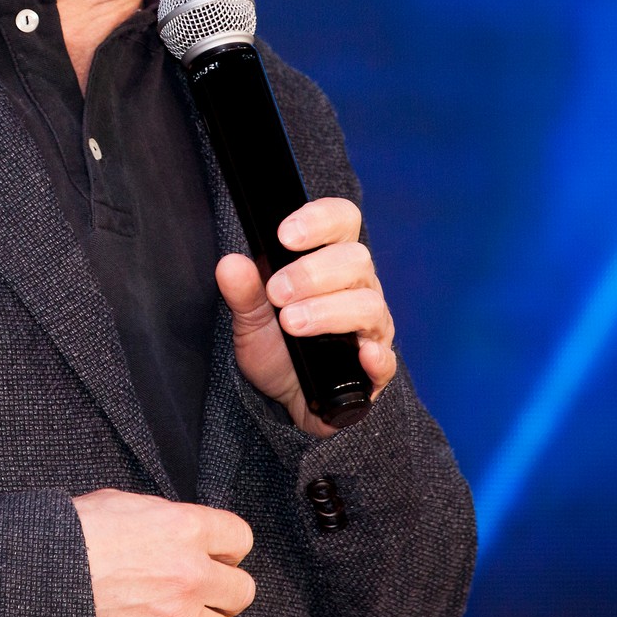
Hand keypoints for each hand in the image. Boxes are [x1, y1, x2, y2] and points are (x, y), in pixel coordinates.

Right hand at [71, 488, 254, 616]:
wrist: (36, 574)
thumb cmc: (72, 534)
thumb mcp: (121, 503)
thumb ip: (159, 517)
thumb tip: (170, 527)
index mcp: (184, 527)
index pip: (239, 537)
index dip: (229, 548)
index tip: (220, 556)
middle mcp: (189, 573)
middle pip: (242, 591)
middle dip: (225, 594)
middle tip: (207, 596)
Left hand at [216, 196, 396, 437]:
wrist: (285, 397)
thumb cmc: (277, 345)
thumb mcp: (250, 318)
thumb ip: (243, 291)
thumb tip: (230, 264)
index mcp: (331, 261)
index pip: (342, 220)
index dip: (319, 220)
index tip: (285, 235)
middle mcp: (358, 287)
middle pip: (355, 260)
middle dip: (312, 273)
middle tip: (276, 293)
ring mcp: (371, 327)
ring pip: (367, 305)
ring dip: (327, 310)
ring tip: (291, 323)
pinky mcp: (377, 369)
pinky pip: (387, 360)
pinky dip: (377, 356)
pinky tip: (361, 355)